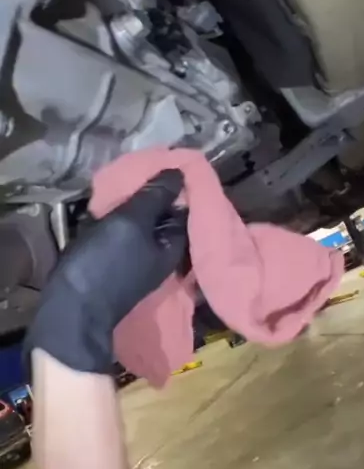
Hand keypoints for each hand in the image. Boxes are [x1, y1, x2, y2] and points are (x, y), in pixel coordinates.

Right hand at [26, 169, 186, 373]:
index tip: (160, 160)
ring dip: (134, 202)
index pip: (186, 204)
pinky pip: (127, 231)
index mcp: (176, 243)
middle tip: (136, 167)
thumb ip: (155, 196)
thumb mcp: (132, 223)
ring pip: (144, 220)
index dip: (176, 182)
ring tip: (121, 179)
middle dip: (153, 190)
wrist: (72, 309)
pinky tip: (109, 204)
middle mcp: (164, 251)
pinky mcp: (119, 260)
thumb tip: (179, 171)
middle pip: (165, 211)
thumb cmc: (105, 263)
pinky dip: (120, 216)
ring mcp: (141, 257)